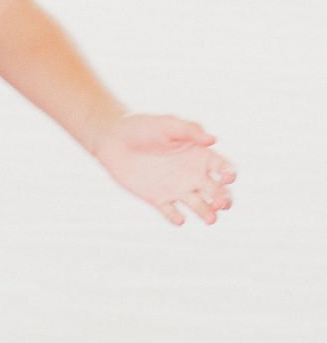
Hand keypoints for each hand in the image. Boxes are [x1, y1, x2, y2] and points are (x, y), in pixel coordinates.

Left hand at [95, 113, 235, 226]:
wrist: (113, 139)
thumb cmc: (142, 126)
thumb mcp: (167, 124)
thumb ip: (189, 130)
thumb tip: (213, 139)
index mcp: (199, 155)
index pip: (223, 168)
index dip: (229, 174)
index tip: (225, 177)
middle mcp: (192, 175)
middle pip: (218, 192)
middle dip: (224, 199)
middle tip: (220, 203)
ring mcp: (176, 188)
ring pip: (200, 206)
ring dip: (207, 213)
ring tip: (211, 218)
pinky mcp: (158, 199)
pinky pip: (171, 212)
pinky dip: (176, 218)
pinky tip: (178, 218)